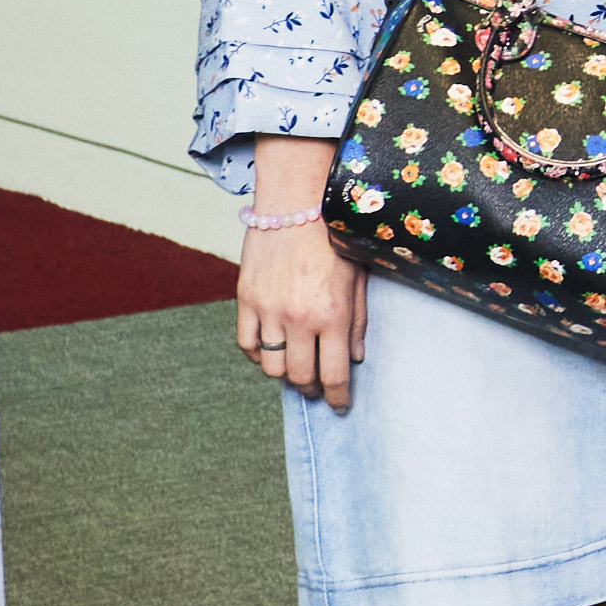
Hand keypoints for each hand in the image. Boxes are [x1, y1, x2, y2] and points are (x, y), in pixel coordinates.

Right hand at [239, 221, 366, 408]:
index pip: (334, 375)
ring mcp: (269, 309)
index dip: (337, 398)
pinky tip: (270, 348)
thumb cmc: (335, 236)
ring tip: (293, 366)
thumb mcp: (358, 279)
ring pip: (270, 366)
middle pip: (299, 377)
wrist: (297, 200)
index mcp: (332, 315)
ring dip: (283, 373)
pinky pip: (247, 343)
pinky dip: (258, 353)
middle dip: (311, 389)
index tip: (339, 405)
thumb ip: (357, 322)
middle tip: (317, 388)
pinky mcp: (246, 298)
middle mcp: (299, 318)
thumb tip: (355, 358)